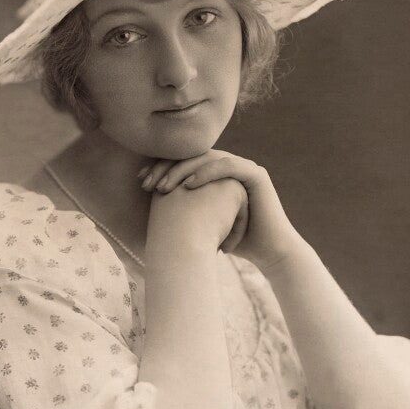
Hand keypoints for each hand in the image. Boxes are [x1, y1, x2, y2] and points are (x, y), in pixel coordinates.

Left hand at [140, 150, 302, 270]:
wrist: (268, 252)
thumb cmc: (233, 241)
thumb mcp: (202, 223)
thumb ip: (184, 210)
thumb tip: (149, 210)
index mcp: (216, 174)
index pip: (184, 162)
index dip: (161, 168)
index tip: (141, 181)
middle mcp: (230, 166)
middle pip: (193, 156)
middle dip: (166, 167)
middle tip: (146, 182)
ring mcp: (244, 168)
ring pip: (207, 158)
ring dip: (182, 169)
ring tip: (163, 186)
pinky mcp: (256, 175)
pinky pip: (228, 166)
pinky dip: (207, 172)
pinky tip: (189, 185)